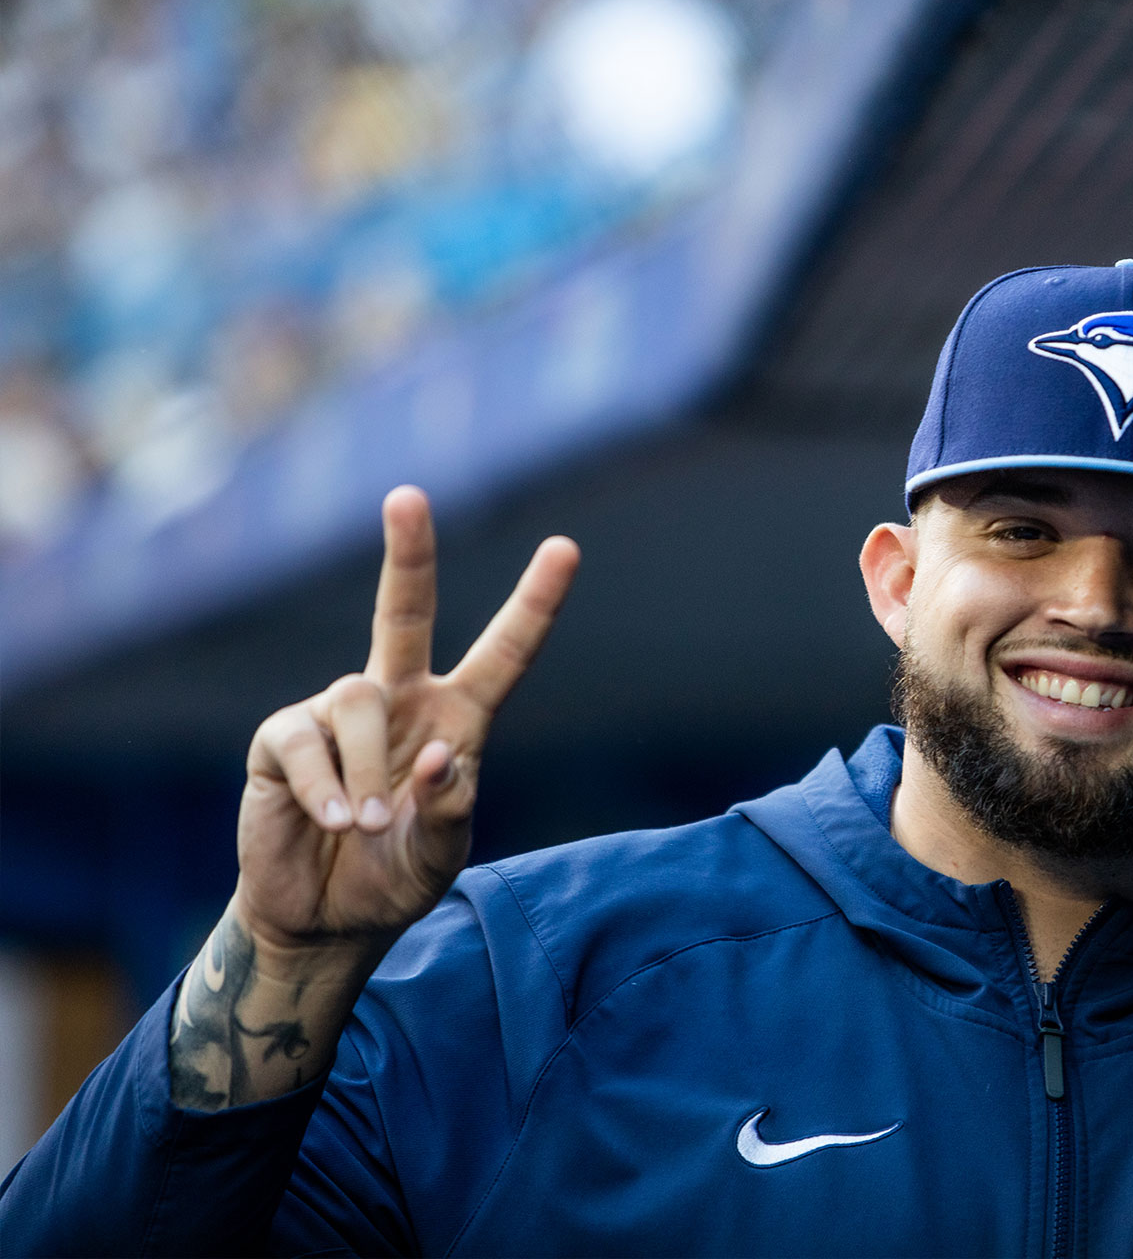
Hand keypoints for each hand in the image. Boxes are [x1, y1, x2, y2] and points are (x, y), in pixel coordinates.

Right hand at [233, 486, 578, 965]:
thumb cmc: (396, 877)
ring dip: (369, 772)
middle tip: (407, 496)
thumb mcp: (440, 855)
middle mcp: (400, 699)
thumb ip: (450, 812)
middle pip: (405, 611)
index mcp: (458, 719)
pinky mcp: (283, 738)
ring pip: (360, 700)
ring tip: (365, 825)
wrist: (326, 919)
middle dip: (406, 553)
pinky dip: (326, 788)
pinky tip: (333, 822)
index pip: (504, 653)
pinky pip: (304, 741)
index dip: (534, 604)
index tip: (565, 548)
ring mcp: (338, 713)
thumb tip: (441, 758)